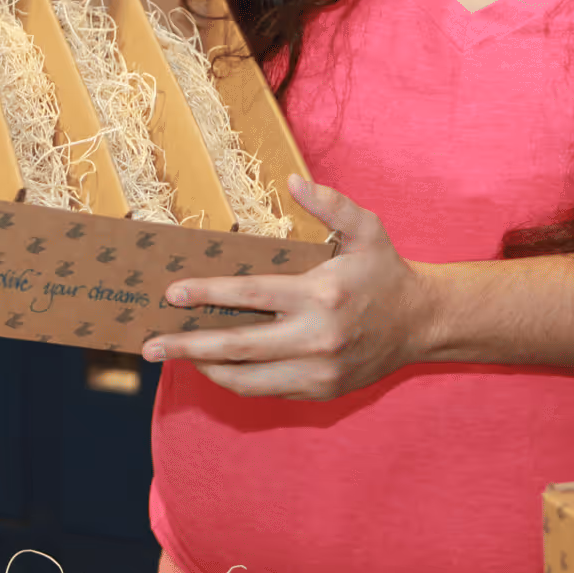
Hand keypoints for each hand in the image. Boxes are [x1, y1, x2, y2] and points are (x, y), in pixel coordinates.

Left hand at [141, 179, 433, 400]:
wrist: (422, 324)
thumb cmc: (387, 272)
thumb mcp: (366, 229)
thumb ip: (331, 204)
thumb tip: (292, 180)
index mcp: (321, 295)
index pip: (250, 296)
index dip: (207, 294)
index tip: (172, 294)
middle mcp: (317, 338)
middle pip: (237, 347)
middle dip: (188, 346)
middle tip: (151, 345)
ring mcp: (318, 371)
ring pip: (247, 380)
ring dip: (207, 369)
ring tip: (178, 358)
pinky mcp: (320, 391)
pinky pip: (267, 390)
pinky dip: (238, 380)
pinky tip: (218, 366)